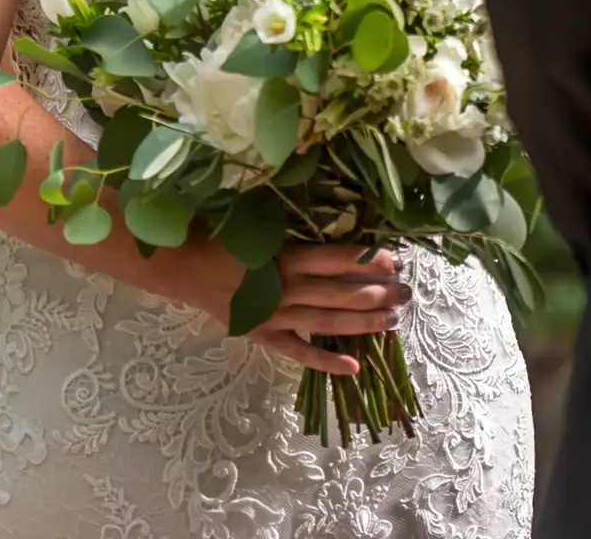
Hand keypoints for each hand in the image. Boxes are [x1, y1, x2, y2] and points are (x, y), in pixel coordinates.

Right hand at [192, 242, 410, 375]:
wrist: (184, 266)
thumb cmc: (227, 237)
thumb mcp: (263, 227)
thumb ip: (298, 232)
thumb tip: (340, 222)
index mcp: (285, 256)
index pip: (335, 259)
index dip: (367, 261)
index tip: (394, 261)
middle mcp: (285, 288)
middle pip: (339, 294)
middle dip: (376, 294)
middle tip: (406, 294)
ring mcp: (275, 316)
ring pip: (327, 322)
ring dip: (362, 323)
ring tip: (393, 321)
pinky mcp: (263, 336)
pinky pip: (298, 352)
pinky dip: (325, 361)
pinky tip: (354, 367)